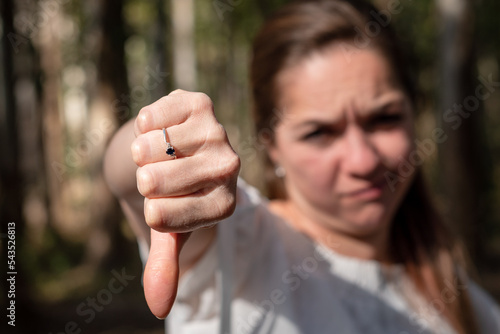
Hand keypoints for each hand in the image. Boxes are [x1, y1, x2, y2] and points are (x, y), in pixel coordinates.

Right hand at [131, 90, 239, 318]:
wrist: (175, 151)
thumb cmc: (173, 194)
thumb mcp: (169, 230)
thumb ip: (167, 265)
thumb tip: (160, 309)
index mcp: (225, 204)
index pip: (162, 217)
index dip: (150, 210)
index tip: (165, 204)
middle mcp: (230, 167)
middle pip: (152, 181)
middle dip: (143, 180)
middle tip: (162, 176)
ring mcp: (218, 132)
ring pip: (148, 147)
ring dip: (143, 152)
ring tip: (162, 154)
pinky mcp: (201, 103)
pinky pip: (149, 117)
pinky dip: (143, 126)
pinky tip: (162, 130)